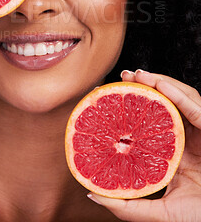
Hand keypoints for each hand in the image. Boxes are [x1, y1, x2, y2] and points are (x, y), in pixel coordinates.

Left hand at [88, 70, 200, 221]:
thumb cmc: (198, 216)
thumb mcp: (160, 212)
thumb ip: (129, 206)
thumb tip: (92, 193)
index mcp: (170, 149)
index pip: (149, 120)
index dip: (130, 104)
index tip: (105, 94)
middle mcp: (184, 136)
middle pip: (164, 103)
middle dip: (145, 85)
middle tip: (124, 76)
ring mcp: (198, 132)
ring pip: (181, 98)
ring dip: (160, 82)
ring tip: (138, 74)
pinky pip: (196, 109)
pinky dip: (179, 95)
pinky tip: (161, 85)